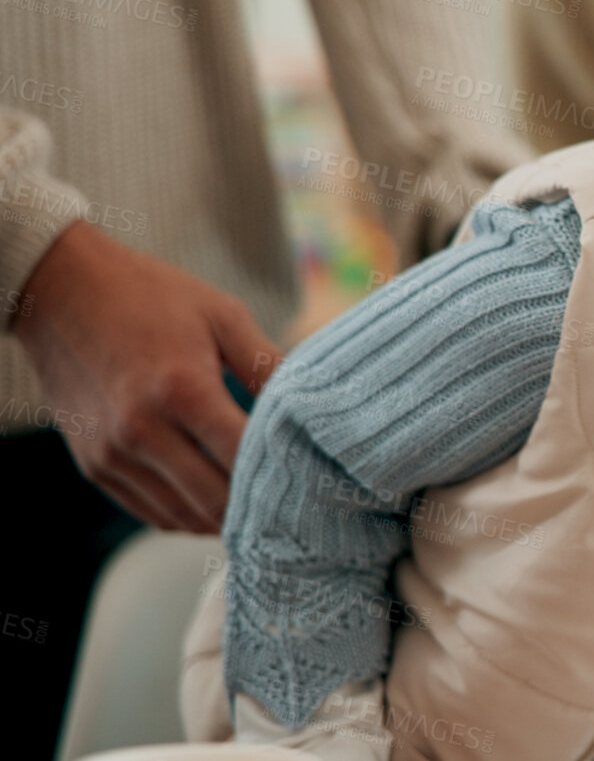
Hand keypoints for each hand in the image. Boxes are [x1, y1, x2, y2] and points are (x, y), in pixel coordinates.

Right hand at [14, 221, 282, 532]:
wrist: (60, 290)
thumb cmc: (150, 296)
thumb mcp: (222, 316)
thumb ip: (267, 366)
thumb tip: (313, 403)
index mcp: (181, 390)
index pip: (244, 458)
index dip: (285, 476)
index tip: (315, 479)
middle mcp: (141, 430)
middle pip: (217, 501)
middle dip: (260, 508)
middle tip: (296, 506)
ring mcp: (112, 453)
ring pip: (184, 516)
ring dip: (225, 520)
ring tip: (262, 509)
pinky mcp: (93, 465)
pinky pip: (151, 512)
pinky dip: (188, 516)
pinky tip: (216, 504)